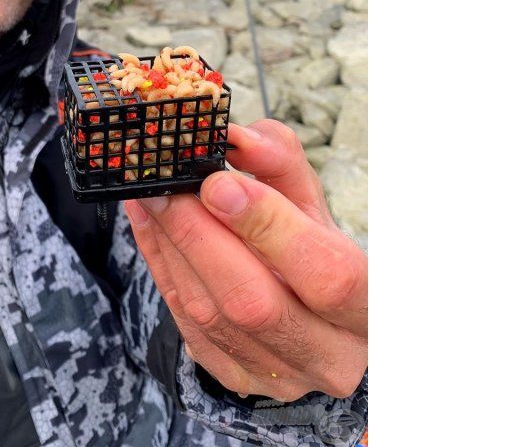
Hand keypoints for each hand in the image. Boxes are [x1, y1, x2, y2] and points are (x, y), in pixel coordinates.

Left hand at [124, 119, 366, 400]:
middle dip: (199, 236)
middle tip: (163, 185)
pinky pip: (187, 326)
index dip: (268, 228)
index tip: (218, 183)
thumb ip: (278, 161)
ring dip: (171, 248)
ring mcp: (281, 377)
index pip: (325, 274)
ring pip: (211, 317)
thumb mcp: (310, 200)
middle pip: (254, 303)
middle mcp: (332, 356)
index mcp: (370, 307)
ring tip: (147, 195)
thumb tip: (234, 138)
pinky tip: (148, 224)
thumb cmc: (315, 247)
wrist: (315, 317)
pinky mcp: (236, 379)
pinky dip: (161, 267)